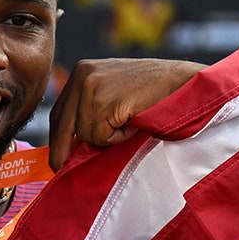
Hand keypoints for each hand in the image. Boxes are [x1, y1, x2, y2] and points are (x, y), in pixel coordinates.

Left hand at [48, 58, 204, 169]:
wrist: (183, 83)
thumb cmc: (153, 93)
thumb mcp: (114, 93)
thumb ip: (91, 109)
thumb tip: (68, 145)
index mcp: (81, 71)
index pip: (59, 111)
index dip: (57, 138)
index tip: (55, 158)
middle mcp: (81, 74)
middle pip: (62, 124)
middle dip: (63, 149)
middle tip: (59, 168)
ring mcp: (91, 86)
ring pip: (85, 134)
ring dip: (108, 137)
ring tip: (128, 121)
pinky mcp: (103, 100)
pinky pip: (101, 136)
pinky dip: (118, 137)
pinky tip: (133, 121)